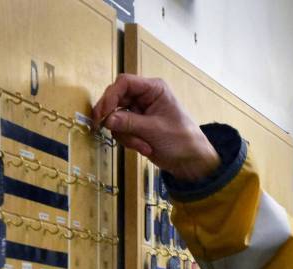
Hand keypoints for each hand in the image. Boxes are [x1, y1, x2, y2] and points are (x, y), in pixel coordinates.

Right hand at [93, 74, 220, 182]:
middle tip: (103, 128)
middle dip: (115, 118)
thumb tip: (107, 120)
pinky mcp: (136, 126)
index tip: (102, 114)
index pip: (124, 83)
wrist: (190, 161)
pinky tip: (144, 148)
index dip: (110, 96)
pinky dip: (129, 141)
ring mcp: (139, 112)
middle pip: (116, 99)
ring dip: (126, 135)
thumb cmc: (181, 139)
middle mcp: (144, 96)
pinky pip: (121, 130)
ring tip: (143, 146)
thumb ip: (129, 123)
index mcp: (153, 89)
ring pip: (116, 118)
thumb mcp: (154, 130)